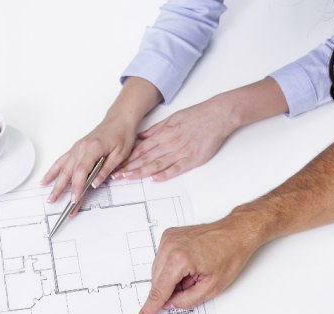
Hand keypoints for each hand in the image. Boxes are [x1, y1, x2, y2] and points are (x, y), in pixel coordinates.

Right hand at [41, 116, 136, 206]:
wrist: (119, 120)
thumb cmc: (121, 134)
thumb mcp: (120, 154)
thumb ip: (106, 169)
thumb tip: (95, 183)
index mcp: (93, 148)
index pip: (81, 171)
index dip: (77, 187)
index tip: (74, 199)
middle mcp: (81, 148)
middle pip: (68, 172)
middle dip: (60, 189)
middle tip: (55, 202)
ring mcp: (77, 148)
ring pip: (62, 168)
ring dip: (54, 183)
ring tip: (50, 196)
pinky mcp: (76, 149)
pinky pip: (61, 161)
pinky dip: (53, 171)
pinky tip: (46, 179)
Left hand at [113, 96, 236, 181]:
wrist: (217, 115)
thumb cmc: (196, 116)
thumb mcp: (172, 118)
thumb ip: (156, 129)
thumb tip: (141, 136)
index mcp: (164, 133)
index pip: (141, 148)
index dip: (127, 157)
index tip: (117, 164)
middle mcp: (169, 143)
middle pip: (145, 157)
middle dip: (129, 167)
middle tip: (116, 175)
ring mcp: (180, 151)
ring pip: (157, 163)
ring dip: (141, 172)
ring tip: (128, 178)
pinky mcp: (192, 158)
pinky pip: (176, 168)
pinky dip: (165, 174)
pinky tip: (154, 179)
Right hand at [134, 214, 258, 313]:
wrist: (236, 232)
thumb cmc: (230, 255)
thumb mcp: (212, 287)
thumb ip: (187, 300)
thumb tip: (171, 304)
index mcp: (179, 259)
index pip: (159, 292)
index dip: (148, 310)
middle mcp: (169, 246)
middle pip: (158, 282)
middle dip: (171, 290)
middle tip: (193, 284)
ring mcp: (167, 239)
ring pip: (159, 271)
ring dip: (173, 278)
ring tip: (194, 271)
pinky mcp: (168, 236)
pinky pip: (162, 260)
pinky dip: (173, 267)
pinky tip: (189, 264)